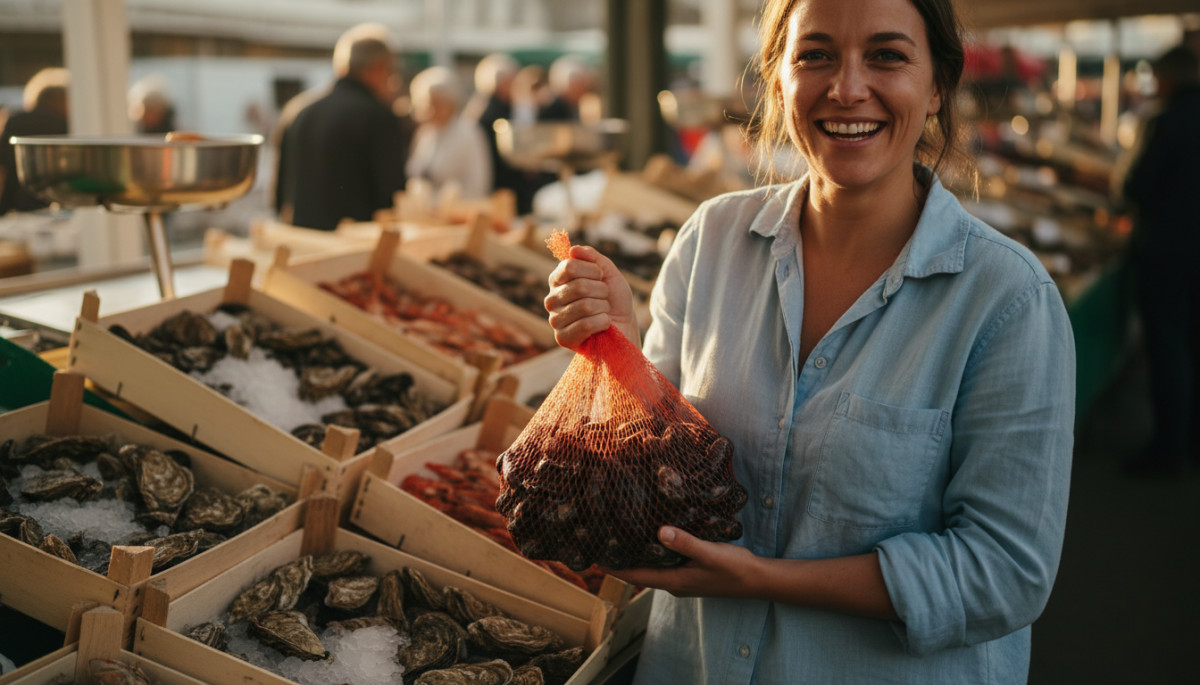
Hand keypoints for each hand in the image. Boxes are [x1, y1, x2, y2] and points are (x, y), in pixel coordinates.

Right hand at [545, 245, 638, 349]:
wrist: (625, 326)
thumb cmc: (614, 300)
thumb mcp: (608, 273)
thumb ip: (592, 258)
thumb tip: (573, 250)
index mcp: (558, 280)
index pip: (569, 266)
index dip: (592, 270)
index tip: (601, 276)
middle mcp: (552, 299)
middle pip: (578, 286)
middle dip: (601, 291)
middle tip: (604, 298)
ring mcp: (555, 320)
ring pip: (585, 306)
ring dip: (603, 308)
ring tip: (603, 312)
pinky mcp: (562, 338)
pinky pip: (586, 324)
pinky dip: (603, 323)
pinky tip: (602, 326)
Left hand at [604, 526, 761, 598]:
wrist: (758, 580)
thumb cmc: (734, 569)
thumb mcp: (709, 553)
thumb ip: (685, 543)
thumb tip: (659, 531)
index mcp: (673, 581)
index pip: (635, 575)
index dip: (613, 567)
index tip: (593, 556)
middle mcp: (673, 583)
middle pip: (639, 572)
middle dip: (620, 559)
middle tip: (602, 540)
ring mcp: (682, 579)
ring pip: (652, 567)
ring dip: (636, 555)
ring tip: (620, 536)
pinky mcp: (690, 572)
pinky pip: (665, 563)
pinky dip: (653, 552)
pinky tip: (653, 537)